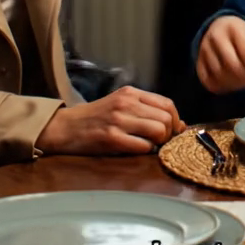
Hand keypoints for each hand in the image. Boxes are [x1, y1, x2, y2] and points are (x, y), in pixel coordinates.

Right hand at [37, 87, 184, 154]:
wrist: (65, 127)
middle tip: (160, 143)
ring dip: (159, 143)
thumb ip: (145, 111)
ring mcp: (119, 120)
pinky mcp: (111, 138)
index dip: (175, 120)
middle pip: (167, 118)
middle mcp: (126, 103)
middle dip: (169, 134)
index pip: (167, 104)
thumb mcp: (120, 105)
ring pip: (159, 131)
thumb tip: (179, 124)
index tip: (173, 132)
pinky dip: (145, 151)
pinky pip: (143, 146)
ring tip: (149, 146)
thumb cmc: (95, 118)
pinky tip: (136, 150)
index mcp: (130, 93)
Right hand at [196, 16, 244, 93]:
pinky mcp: (198, 61)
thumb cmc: (240, 35)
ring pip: (220, 74)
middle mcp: (215, 37)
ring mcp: (204, 49)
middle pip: (233, 65)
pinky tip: (233, 87)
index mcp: (233, 28)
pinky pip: (207, 81)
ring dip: (237, 85)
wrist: (218, 26)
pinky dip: (221, 88)